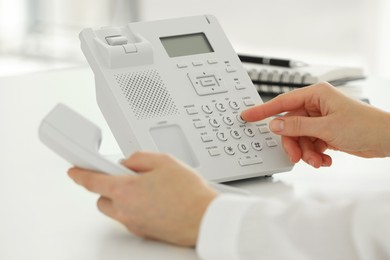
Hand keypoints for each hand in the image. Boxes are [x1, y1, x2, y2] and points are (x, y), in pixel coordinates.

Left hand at [68, 151, 216, 245]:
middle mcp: (125, 210)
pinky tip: (153, 201)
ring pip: (115, 210)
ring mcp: (134, 223)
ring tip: (144, 189)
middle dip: (108, 187)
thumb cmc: (188, 192)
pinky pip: (130, 218)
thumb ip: (138, 158)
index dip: (80, 174)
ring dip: (120, 199)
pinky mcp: (144, 232)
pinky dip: (134, 208)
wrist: (204, 217)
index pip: (92, 181)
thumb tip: (127, 162)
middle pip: (102, 198)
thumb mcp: (164, 161)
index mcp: (125, 189)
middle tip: (125, 177)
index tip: (74, 171)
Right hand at [241, 82, 389, 167]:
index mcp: (316, 95)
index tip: (248, 115)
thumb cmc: (366, 126)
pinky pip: (310, 143)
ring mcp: (320, 120)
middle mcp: (316, 106)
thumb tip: (275, 124)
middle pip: (290, 125)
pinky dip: (315, 154)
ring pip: (299, 137)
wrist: (387, 139)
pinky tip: (325, 159)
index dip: (263, 110)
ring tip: (317, 160)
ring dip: (306, 152)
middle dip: (293, 143)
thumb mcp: (326, 127)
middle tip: (296, 156)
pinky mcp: (326, 132)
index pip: (282, 102)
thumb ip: (297, 126)